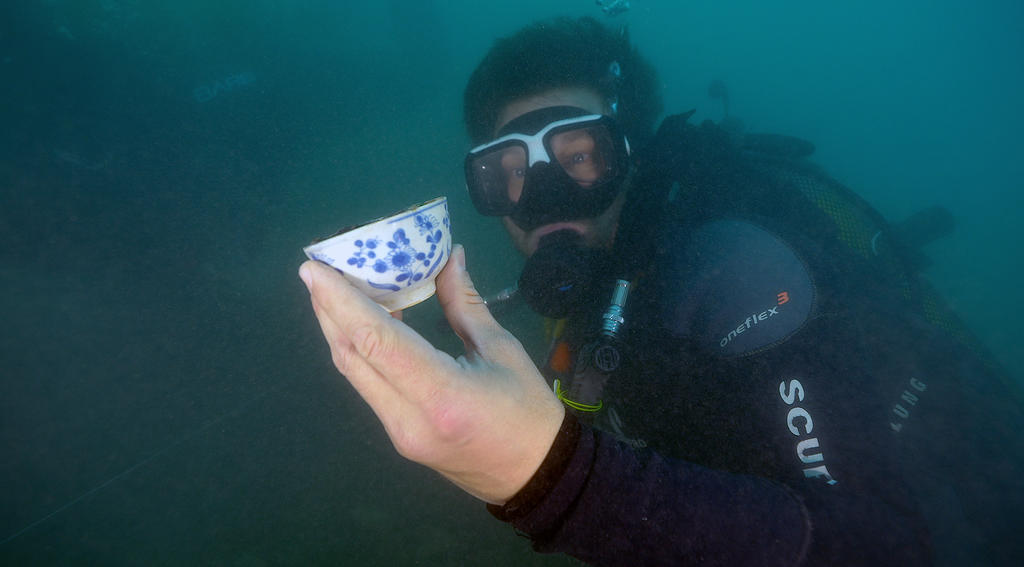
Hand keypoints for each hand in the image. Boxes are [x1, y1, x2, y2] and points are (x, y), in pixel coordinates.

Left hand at [299, 244, 564, 503]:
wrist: (535, 475)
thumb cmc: (529, 411)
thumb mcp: (502, 349)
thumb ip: (464, 302)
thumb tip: (447, 255)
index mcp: (441, 394)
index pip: (376, 341)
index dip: (340, 302)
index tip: (313, 269)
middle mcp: (408, 418)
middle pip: (352, 357)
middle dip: (327, 310)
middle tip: (316, 268)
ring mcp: (398, 432)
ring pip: (353, 373)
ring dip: (338, 329)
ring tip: (330, 289)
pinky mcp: (397, 436)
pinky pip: (368, 386)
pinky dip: (359, 350)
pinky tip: (361, 322)